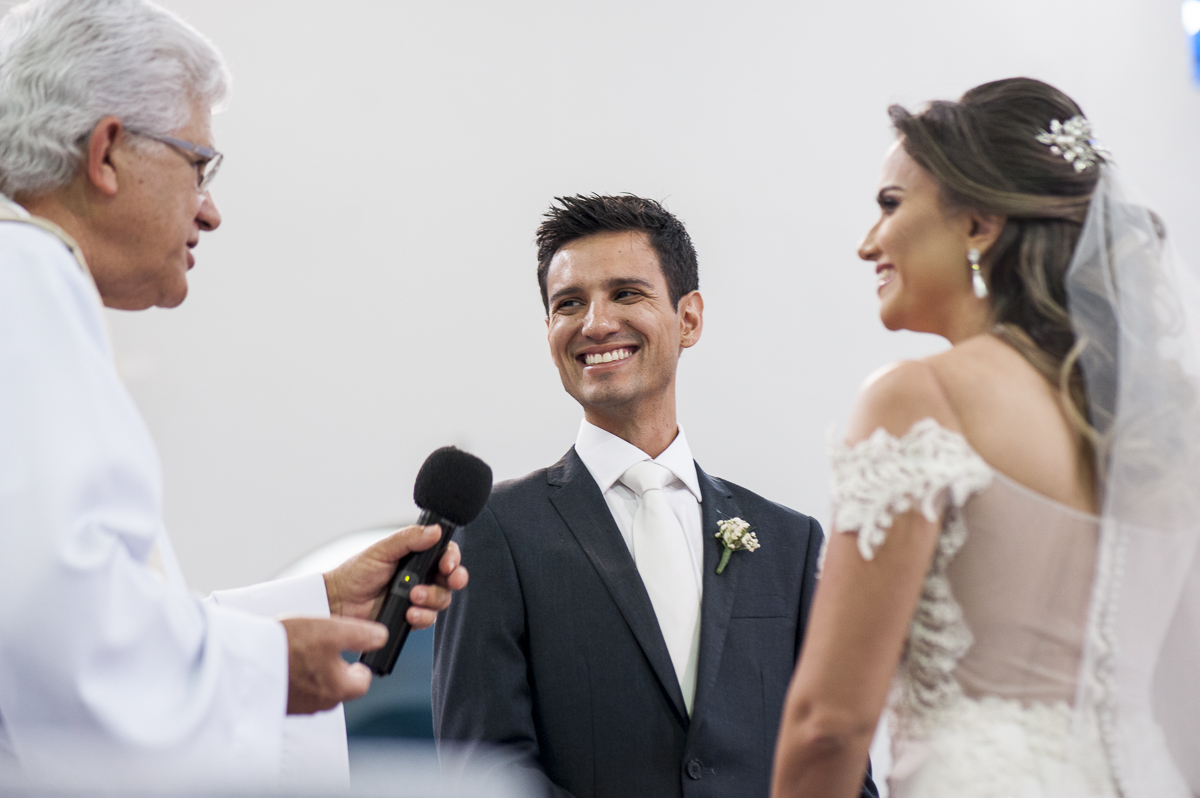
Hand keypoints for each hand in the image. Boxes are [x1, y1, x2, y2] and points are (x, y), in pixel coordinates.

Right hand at [281, 616, 386, 713]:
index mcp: (338, 688)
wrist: (245, 660)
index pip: (363, 682)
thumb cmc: (289, 646)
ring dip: (315, 670)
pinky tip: (286, 658)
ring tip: (303, 649)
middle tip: (325, 646)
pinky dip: (296, 676)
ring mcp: (298, 706)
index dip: (361, 665)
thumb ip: (361, 635)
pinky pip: (296, 690)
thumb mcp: (332, 631)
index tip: (355, 654)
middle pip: (340, 686)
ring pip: (317, 688)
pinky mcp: (279, 702)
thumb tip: (381, 638)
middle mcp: (320, 703)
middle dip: (337, 667)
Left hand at [323, 524, 468, 627]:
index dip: (453, 558)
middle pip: (451, 578)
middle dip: (455, 579)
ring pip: (443, 599)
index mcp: (417, 556)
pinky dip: (423, 616)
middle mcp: (421, 576)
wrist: (340, 602)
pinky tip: (409, 613)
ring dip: (433, 598)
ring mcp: (418, 597)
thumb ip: (409, 539)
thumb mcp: (383, 550)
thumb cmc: (357, 573)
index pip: (445, 554)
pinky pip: (429, 618)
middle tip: (450, 579)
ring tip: (414, 597)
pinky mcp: (412, 617)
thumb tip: (436, 530)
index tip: (448, 565)